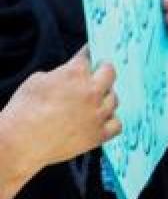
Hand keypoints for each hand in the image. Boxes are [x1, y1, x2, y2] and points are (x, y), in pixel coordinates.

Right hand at [2, 49, 119, 177]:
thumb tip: (69, 74)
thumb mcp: (37, 81)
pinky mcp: (98, 134)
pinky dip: (110, 121)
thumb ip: (60, 74)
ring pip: (114, 99)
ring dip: (105, 98)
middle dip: (103, 72)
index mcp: (75, 74)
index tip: (90, 55)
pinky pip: (117, 124)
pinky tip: (101, 120)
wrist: (19, 143)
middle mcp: (91, 91)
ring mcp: (97, 113)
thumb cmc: (23, 112)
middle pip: (110, 73)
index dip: (88, 55)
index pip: (89, 56)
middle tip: (97, 75)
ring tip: (94, 102)